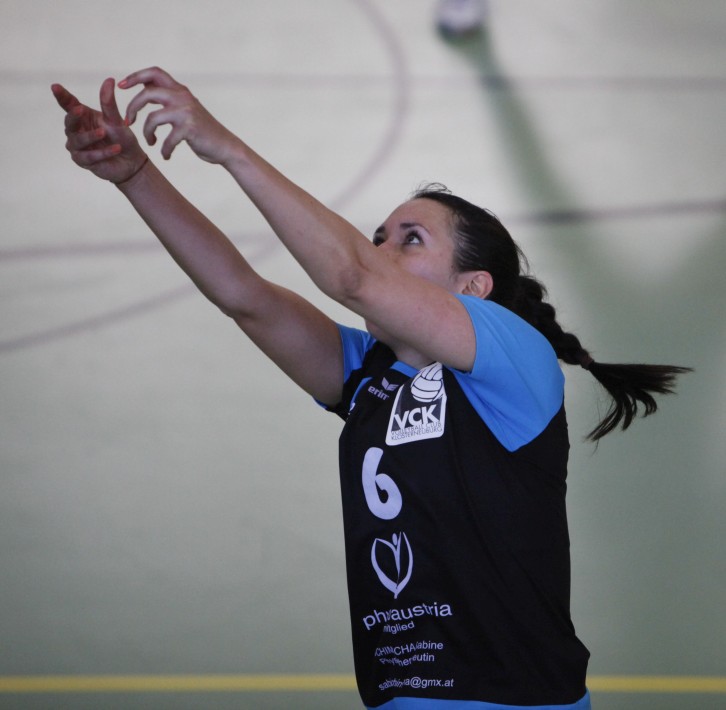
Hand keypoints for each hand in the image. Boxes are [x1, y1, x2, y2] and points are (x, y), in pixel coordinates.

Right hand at [51, 79, 148, 183]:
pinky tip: (116, 149)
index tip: (55, 87)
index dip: (61, 96)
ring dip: (91, 136)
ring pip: (78, 140)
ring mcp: (77, 146)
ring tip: (104, 132)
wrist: (131, 161)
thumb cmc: (121, 138)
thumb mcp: (116, 120)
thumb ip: (109, 103)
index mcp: (82, 116)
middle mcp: (76, 130)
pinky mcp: (83, 161)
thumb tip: (109, 79)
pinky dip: (103, 152)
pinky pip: (90, 156)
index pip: (68, 104)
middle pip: (69, 122)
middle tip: (80, 109)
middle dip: (74, 115)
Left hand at [120, 67, 239, 163]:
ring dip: (146, 132)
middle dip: (132, 108)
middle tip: (128, 122)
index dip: (135, 76)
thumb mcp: (186, 108)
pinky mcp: (189, 128)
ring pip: (152, 118)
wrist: (225, 147)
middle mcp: (183, 97)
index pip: (154, 72)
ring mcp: (186, 112)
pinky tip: (166, 156)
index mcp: (180, 90)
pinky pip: (167, 140)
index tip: (121, 86)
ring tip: (150, 142)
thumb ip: (169, 97)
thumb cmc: (203, 130)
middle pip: (147, 94)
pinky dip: (164, 150)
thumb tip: (146, 86)